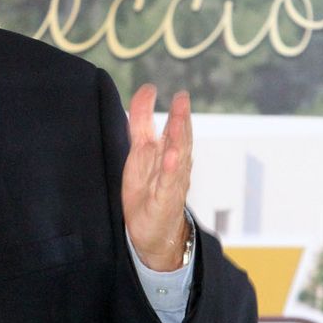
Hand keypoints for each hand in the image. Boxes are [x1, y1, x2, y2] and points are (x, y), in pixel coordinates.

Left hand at [122, 85, 192, 271]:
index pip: (170, 127)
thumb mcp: (140, 153)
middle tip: (182, 98)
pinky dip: (171, 169)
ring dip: (180, 138)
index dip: (166, 108)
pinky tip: (171, 157)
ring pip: (178, 157)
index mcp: (165, 153)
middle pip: (179, 138)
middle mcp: (173, 165)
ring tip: (179, 120)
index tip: (155, 89)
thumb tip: (145, 93)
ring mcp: (172, 182)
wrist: (154, 233)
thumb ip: (142, 125)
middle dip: (181, 118)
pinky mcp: (165, 200)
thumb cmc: (148, 191)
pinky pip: (170, 183)